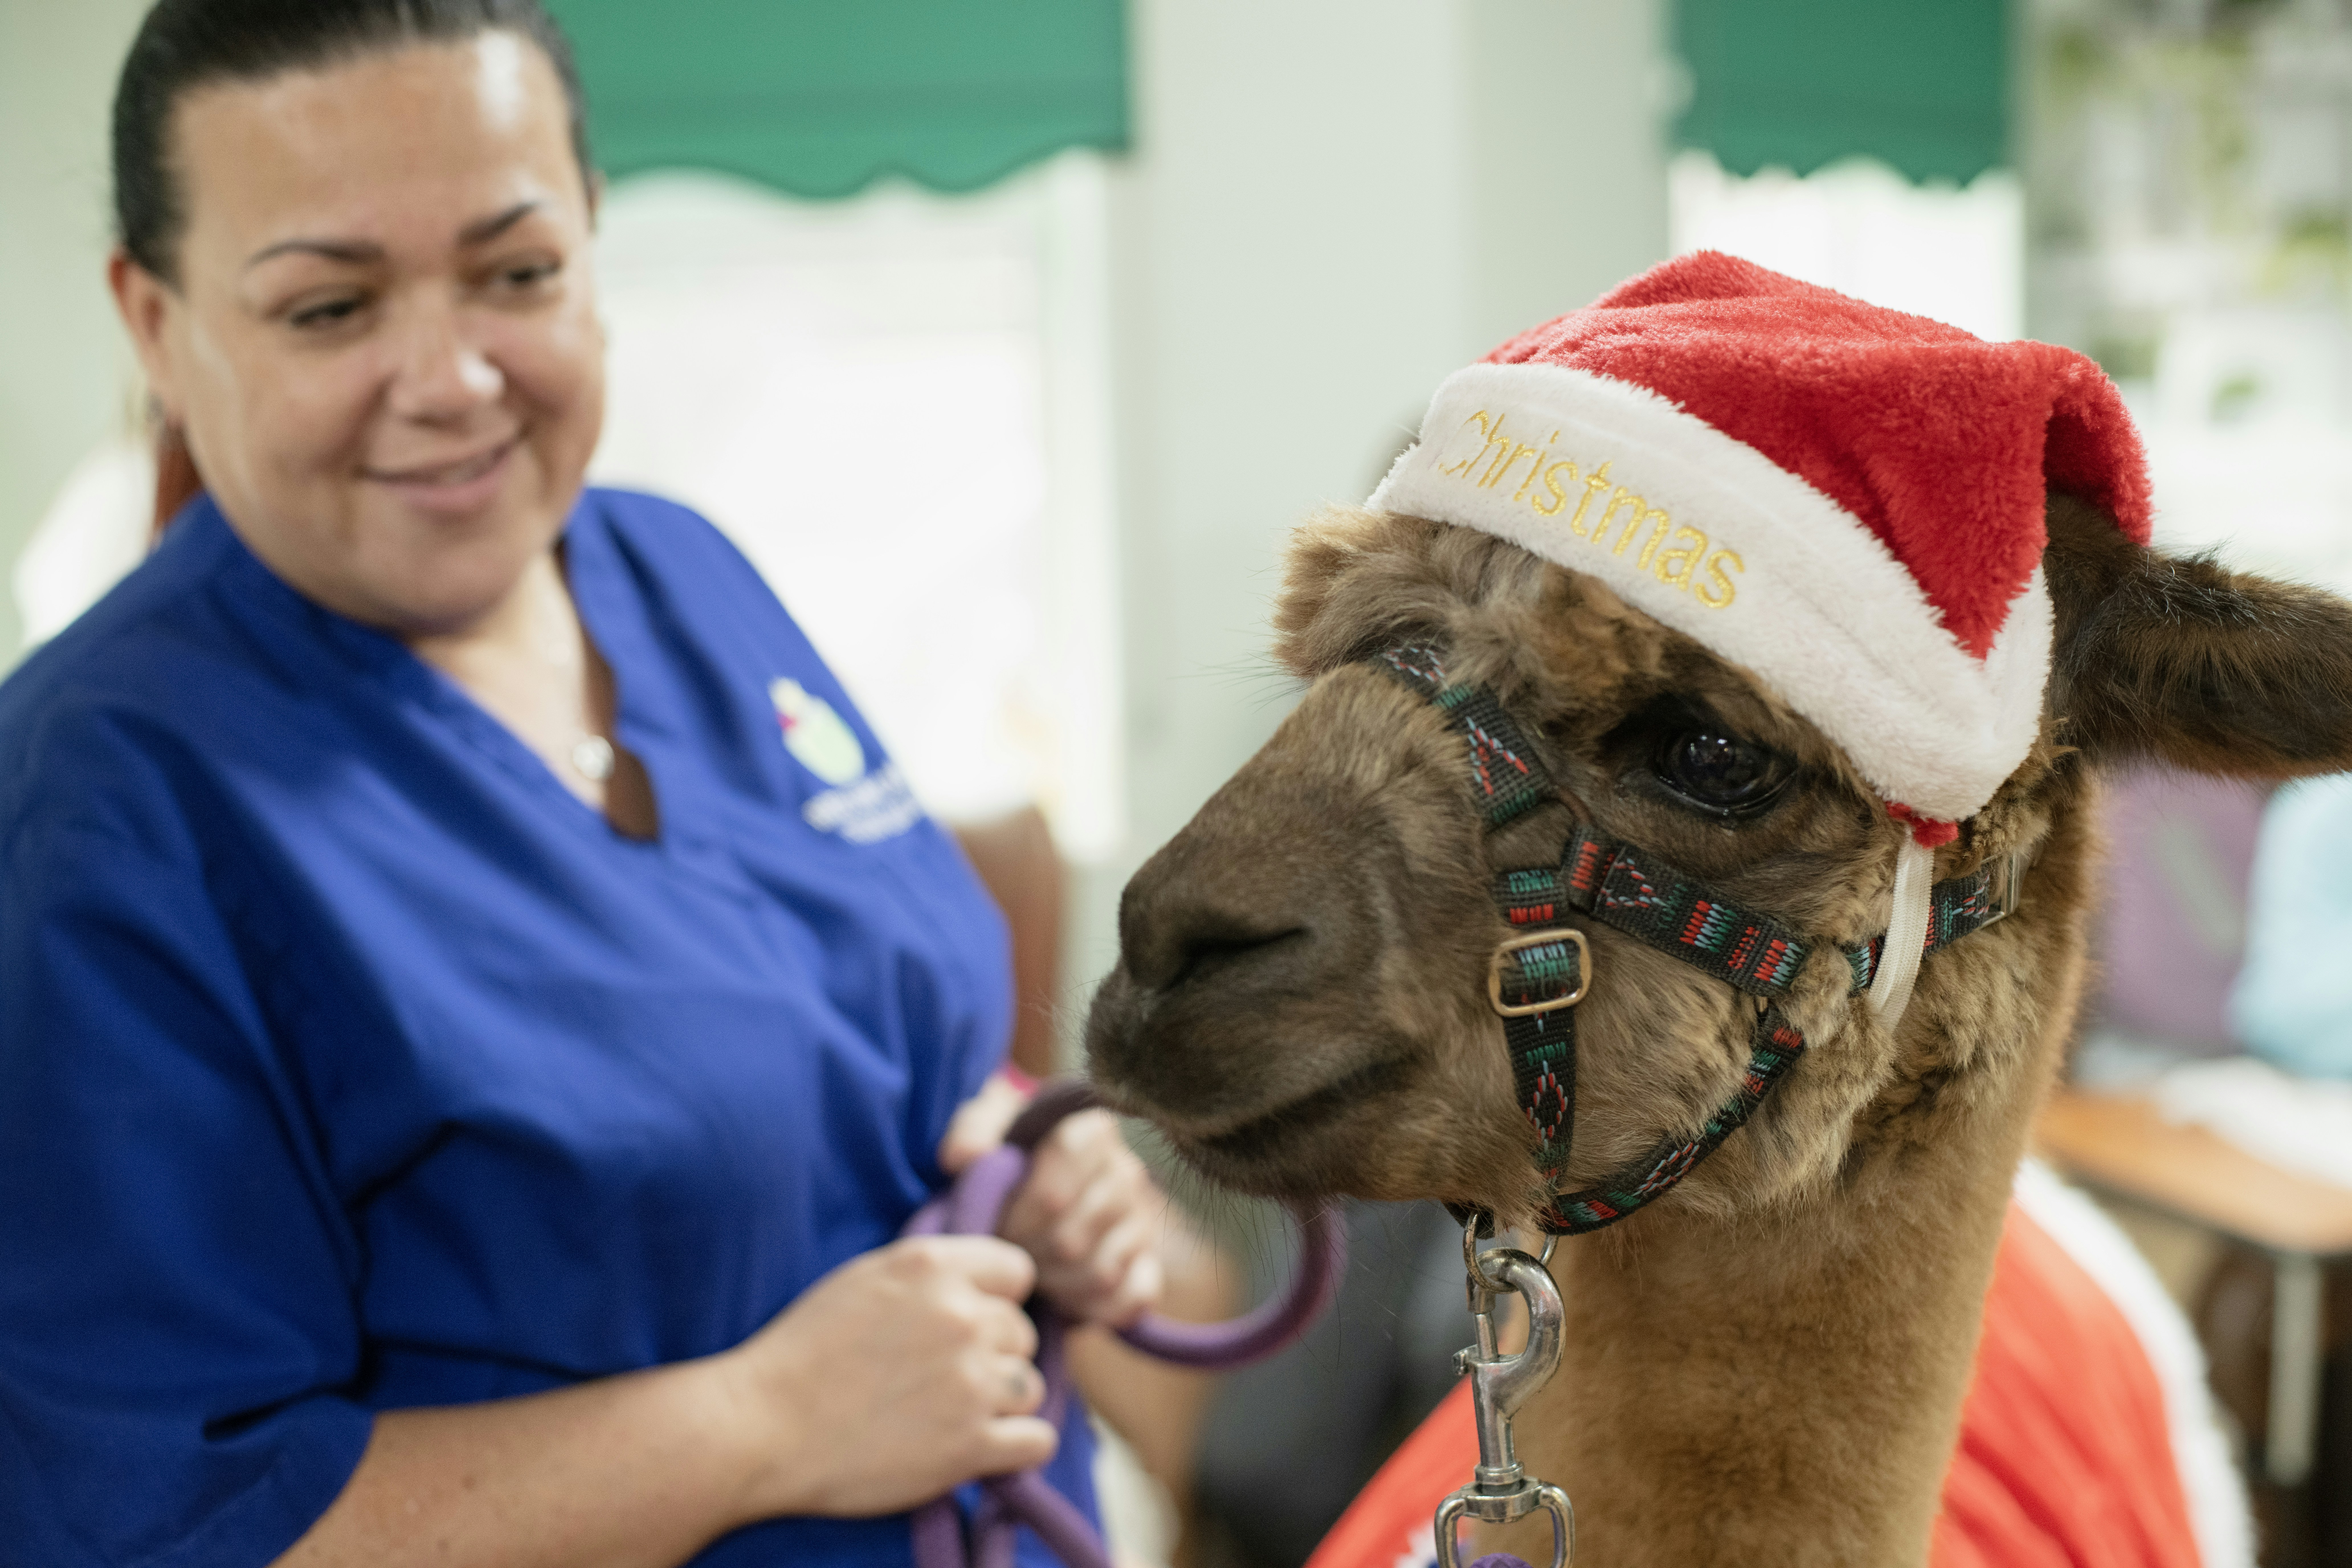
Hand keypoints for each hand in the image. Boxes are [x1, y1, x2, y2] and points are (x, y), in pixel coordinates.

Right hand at [711, 1235, 1057, 1519]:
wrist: (760, 1429)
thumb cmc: (804, 1354)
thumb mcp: (865, 1280)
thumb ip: (931, 1276)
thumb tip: (982, 1287)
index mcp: (932, 1267)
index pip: (1016, 1272)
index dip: (997, 1300)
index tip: (968, 1325)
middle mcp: (960, 1316)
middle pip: (1022, 1332)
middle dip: (993, 1355)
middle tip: (943, 1379)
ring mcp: (969, 1382)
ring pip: (1032, 1386)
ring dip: (1003, 1403)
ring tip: (952, 1414)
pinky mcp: (970, 1445)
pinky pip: (1038, 1440)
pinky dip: (1015, 1448)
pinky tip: (979, 1448)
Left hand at [941, 1078, 1166, 1328]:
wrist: (1035, 1189)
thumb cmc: (1010, 1155)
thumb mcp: (987, 1128)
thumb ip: (971, 1131)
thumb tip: (965, 1156)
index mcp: (1093, 1133)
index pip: (1052, 1195)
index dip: (1017, 1219)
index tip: (997, 1220)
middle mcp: (1127, 1174)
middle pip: (1071, 1241)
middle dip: (1029, 1254)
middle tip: (1008, 1250)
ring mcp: (1141, 1223)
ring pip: (1099, 1274)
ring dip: (1054, 1284)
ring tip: (1030, 1268)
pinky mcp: (1146, 1265)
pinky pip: (1129, 1300)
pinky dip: (1092, 1307)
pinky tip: (1062, 1296)